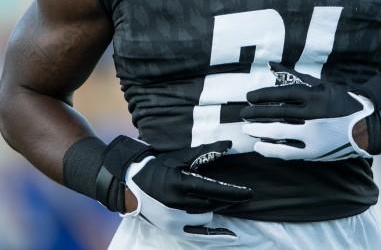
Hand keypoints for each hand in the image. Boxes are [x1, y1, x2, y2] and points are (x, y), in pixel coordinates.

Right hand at [124, 141, 251, 242]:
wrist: (131, 185)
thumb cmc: (157, 167)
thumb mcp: (180, 157)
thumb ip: (205, 153)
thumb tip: (227, 145)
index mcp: (179, 184)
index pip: (214, 190)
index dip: (234, 192)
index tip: (250, 193)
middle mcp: (177, 205)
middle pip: (212, 204)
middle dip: (225, 199)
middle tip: (236, 194)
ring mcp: (174, 220)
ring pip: (206, 217)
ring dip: (212, 208)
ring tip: (210, 199)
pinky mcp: (172, 230)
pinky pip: (200, 235)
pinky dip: (215, 233)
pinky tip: (231, 234)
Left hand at [241, 62, 380, 160]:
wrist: (367, 128)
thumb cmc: (340, 102)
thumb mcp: (320, 85)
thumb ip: (295, 76)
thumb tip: (271, 65)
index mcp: (316, 96)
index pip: (282, 94)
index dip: (263, 95)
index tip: (248, 97)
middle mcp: (314, 116)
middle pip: (277, 114)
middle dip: (256, 115)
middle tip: (242, 114)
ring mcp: (314, 136)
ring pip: (280, 134)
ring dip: (260, 132)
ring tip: (247, 130)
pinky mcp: (315, 152)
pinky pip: (288, 152)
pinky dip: (272, 149)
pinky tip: (260, 146)